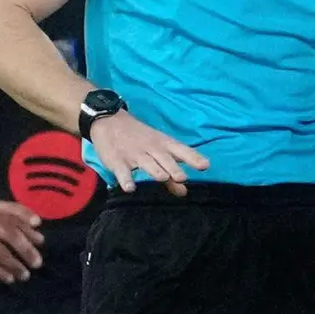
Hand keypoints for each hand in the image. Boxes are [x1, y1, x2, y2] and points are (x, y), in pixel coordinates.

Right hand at [0, 201, 44, 284]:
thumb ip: (17, 217)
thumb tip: (38, 233)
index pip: (15, 213)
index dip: (28, 225)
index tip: (41, 239)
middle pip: (10, 235)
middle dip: (26, 250)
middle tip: (37, 264)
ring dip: (14, 265)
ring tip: (25, 275)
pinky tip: (9, 278)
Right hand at [88, 111, 209, 194]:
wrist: (110, 121)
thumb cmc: (140, 138)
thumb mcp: (158, 150)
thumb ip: (171, 172)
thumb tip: (185, 192)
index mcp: (164, 144)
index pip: (181, 150)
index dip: (193, 158)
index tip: (205, 165)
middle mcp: (152, 149)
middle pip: (165, 158)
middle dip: (173, 168)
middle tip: (182, 177)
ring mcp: (134, 154)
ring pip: (147, 163)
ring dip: (155, 170)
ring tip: (163, 178)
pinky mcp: (117, 161)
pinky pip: (123, 171)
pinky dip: (126, 179)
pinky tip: (130, 188)